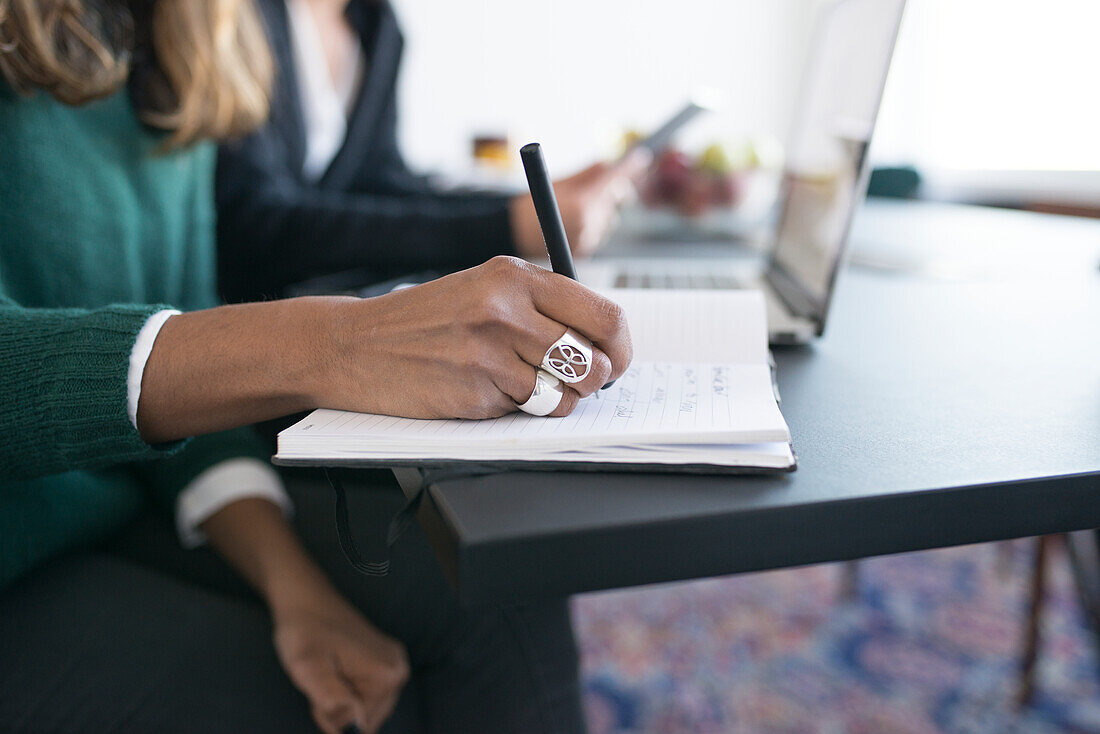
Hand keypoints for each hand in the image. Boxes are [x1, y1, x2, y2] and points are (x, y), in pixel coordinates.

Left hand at [273, 592, 409, 733]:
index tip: (317, 693)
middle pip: (369, 718)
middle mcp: (399, 669)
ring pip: (367, 708)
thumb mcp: (307, 667)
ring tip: (327, 674)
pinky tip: (336, 672)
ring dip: (343, 701)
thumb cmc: (304, 631)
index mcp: (387, 673)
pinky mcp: (386, 660)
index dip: (332, 715)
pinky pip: (369, 694)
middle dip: (340, 709)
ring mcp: (395, 663)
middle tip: (321, 681)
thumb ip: (332, 697)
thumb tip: (358, 724)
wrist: (306, 600)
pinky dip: (349, 691)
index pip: (360, 724)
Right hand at [322, 256, 632, 418]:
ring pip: (566, 393)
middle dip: (595, 380)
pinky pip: (528, 410)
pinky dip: (518, 408)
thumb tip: (604, 339)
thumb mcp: (484, 287)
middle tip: (577, 381)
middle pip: (594, 360)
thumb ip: (541, 304)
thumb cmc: (425, 319)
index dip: (622, 347)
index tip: (618, 360)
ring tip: (524, 384)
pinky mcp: (475, 391)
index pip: (604, 314)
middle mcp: (506, 309)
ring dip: (556, 399)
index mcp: (515, 275)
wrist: (355, 345)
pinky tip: (487, 390)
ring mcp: (490, 353)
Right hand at [509, 149, 651, 259]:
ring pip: (608, 218)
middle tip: (596, 183)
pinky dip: (591, 223)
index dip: (629, 168)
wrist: (511, 233)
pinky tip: (571, 221)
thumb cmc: (530, 205)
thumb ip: (588, 174)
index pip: (613, 182)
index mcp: (582, 205)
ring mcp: (588, 241)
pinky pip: (597, 232)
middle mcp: (589, 226)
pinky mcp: (584, 252)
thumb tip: (610, 164)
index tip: (641, 157)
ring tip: (573, 206)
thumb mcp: (559, 183)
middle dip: (609, 191)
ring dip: (599, 209)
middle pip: (615, 202)